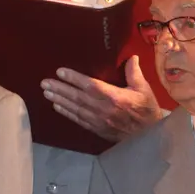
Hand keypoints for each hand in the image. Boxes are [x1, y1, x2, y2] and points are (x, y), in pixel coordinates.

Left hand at [42, 57, 165, 142]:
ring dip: (59, 100)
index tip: (60, 71)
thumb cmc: (147, 110)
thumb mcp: (144, 89)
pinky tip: (56, 106)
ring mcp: (99, 121)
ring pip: (75, 109)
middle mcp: (104, 109)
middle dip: (60, 89)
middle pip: (78, 97)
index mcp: (115, 97)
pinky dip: (66, 113)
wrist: (149, 136)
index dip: (74, 78)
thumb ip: (134, 73)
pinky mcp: (97, 129)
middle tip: (45, 83)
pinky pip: (78, 120)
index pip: (90, 85)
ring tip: (46, 92)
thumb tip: (131, 57)